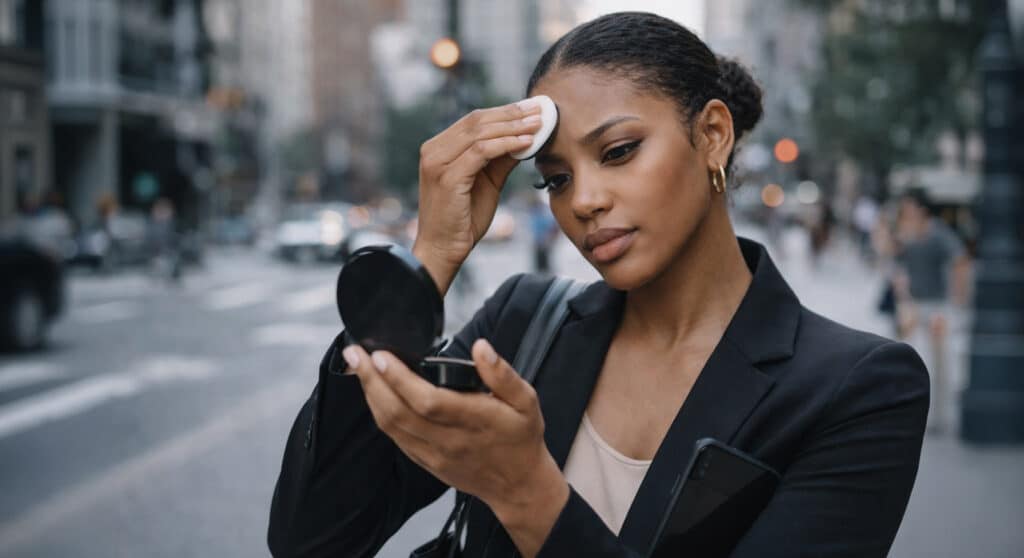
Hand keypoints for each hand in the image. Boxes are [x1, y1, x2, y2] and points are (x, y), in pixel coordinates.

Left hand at [341, 338, 567, 555]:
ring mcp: (433, 454)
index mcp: (475, 420)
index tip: (381, 355)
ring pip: (391, 425)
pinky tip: (373, 393)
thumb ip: (503, 373)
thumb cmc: (521, 438)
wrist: (517, 485)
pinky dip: (379, 412)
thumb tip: (481, 348)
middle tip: (355, 354)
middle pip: (399, 412)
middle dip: (372, 381)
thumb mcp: (526, 401)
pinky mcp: (424, 461)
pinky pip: (394, 436)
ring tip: (357, 367)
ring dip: (370, 395)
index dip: (400, 379)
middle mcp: (449, 440)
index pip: (428, 400)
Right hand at [413, 100, 543, 294]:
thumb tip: (526, 138)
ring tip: (538, 124)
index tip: (532, 108)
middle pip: (477, 120)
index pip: (474, 120)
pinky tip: (526, 143)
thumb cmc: (463, 219)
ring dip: (513, 126)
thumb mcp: (487, 182)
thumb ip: (501, 159)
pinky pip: (482, 151)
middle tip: (540, 110)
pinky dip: (507, 144)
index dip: (505, 112)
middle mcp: (433, 150)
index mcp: (439, 148)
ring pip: (480, 132)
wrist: (443, 249)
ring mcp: (437, 162)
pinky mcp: (448, 176)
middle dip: (512, 114)